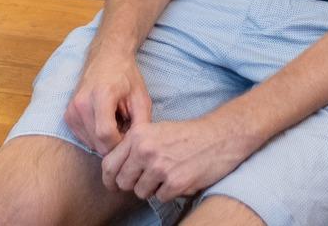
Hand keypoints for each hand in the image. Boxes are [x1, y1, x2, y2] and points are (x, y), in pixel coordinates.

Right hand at [64, 45, 151, 157]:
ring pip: (92, 144)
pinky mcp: (68, 116)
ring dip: (106, 141)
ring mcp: (72, 111)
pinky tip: (106, 123)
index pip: (106, 135)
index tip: (131, 138)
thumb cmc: (126, 76)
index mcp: (100, 95)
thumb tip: (137, 148)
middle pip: (98, 143)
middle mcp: (81, 104)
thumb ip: (142, 123)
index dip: (121, 143)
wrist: (106, 57)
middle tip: (126, 130)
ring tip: (117, 124)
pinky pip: (85, 139)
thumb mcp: (141, 97)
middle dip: (115, 144)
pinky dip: (97, 137)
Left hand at [99, 112, 255, 203]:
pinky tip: (179, 177)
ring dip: (152, 188)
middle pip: (123, 182)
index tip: (113, 184)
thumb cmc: (186, 135)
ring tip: (167, 174)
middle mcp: (145, 150)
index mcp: (138, 136)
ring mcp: (160, 167)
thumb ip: (134, 146)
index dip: (109, 178)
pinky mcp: (175, 182)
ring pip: (141, 192)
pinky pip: (160, 197)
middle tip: (148, 179)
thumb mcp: (155, 130)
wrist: (218, 137)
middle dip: (134, 184)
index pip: (109, 164)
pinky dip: (168, 192)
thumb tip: (116, 170)